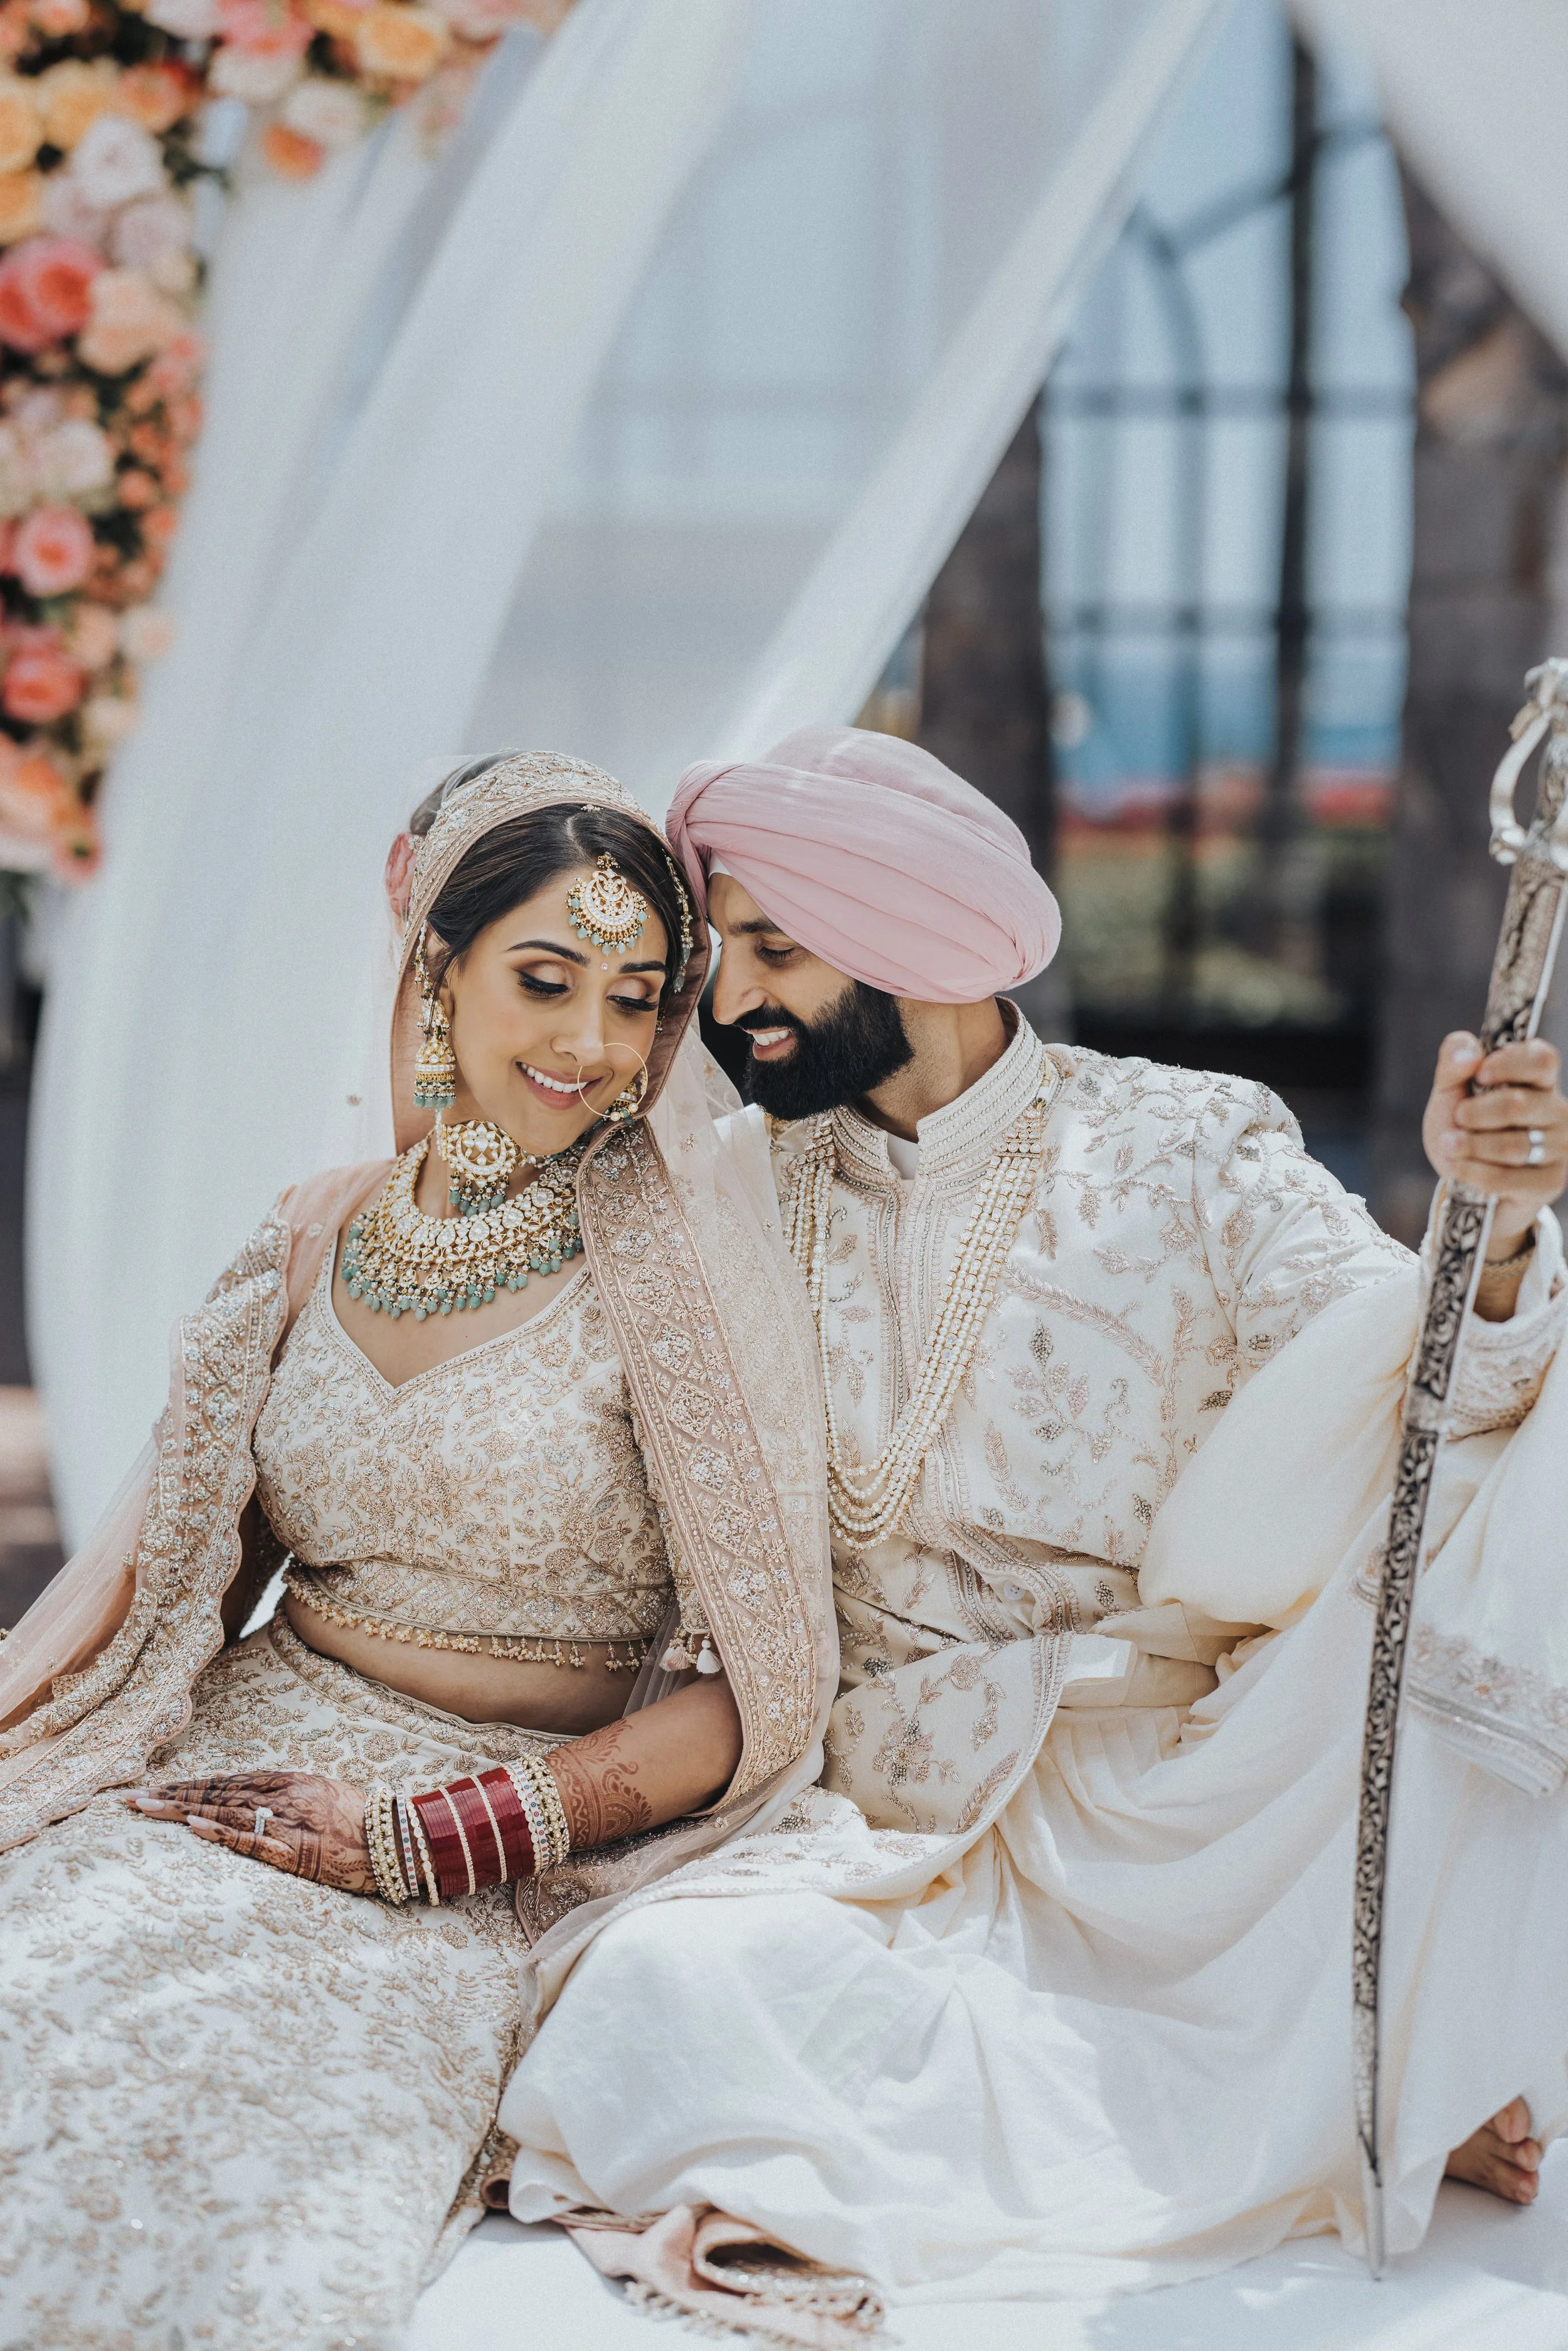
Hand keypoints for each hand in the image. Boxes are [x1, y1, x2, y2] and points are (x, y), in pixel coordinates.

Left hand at [128, 1770, 375, 1894]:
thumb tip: (251, 1799)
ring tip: (145, 1810)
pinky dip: (221, 1834)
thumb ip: (288, 1796)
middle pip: (218, 1792)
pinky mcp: (296, 1852)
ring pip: (226, 1811)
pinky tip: (194, 1829)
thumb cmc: (360, 1822)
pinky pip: (253, 1841)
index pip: (229, 1779)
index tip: (157, 1787)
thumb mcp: (322, 1796)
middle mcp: (285, 1797)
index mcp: (290, 1781)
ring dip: (182, 1811)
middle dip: (173, 1795)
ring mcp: (289, 1823)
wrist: (397, 1844)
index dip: (190, 1783)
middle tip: (132, 1798)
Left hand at [1422, 1033, 1567, 1247]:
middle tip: (1457, 1118)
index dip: (1510, 1063)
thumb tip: (1470, 1055)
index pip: (1542, 1059)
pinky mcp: (1550, 1182)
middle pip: (1518, 1105)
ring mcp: (1558, 1147)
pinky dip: (1473, 1173)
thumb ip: (1453, 1063)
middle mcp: (1556, 1110)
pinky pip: (1506, 1178)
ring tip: (1449, 1144)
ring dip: (1470, 1145)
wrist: (1459, 1177)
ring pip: (1512, 1146)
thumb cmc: (1460, 1126)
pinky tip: (1458, 1168)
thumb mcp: (1449, 1091)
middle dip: (1474, 1113)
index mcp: (1537, 1080)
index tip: (1479, 1073)